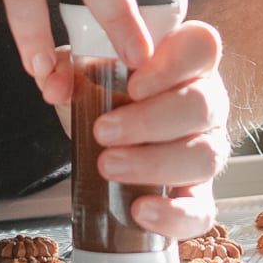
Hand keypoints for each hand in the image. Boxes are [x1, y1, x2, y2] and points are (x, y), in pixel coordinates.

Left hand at [37, 21, 229, 239]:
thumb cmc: (109, 98)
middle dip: (150, 121)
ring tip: (109, 167)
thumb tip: (54, 84)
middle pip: (203, 104)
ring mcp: (209, 149)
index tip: (133, 84)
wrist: (112, 142)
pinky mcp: (200, 195)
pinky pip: (203, 210)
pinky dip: (174, 214)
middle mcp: (207, 103)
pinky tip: (140, 210)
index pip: (201, 47)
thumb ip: (64, 68)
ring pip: (206, 156)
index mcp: (186, 63)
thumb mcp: (83, 74)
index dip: (173, 65)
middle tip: (104, 131)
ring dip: (154, 163)